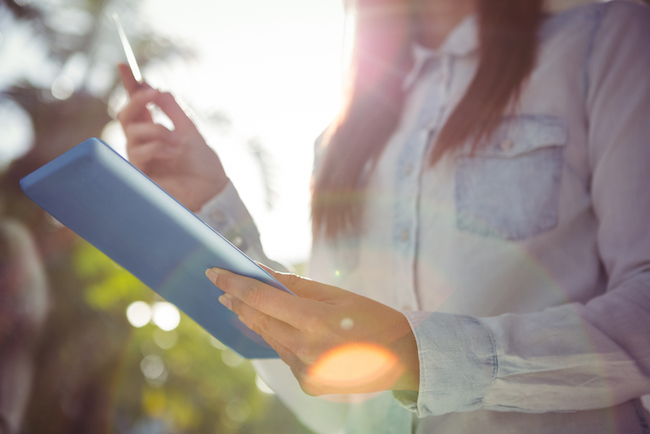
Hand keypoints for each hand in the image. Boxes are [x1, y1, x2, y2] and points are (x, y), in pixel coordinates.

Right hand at [117, 63, 227, 210]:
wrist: (211, 190)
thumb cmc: (203, 164)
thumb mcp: (191, 130)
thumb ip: (173, 110)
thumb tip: (155, 89)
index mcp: (157, 128)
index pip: (138, 104)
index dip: (130, 85)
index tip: (123, 65)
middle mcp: (145, 141)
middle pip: (125, 114)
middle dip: (136, 100)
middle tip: (151, 94)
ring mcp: (141, 156)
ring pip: (132, 132)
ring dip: (156, 131)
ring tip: (178, 142)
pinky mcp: (140, 173)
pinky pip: (138, 151)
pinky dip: (156, 147)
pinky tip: (173, 153)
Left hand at [205, 265, 419, 395]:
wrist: (402, 359)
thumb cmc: (373, 318)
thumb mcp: (338, 295)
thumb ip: (297, 286)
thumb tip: (262, 274)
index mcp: (316, 321)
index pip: (261, 298)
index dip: (234, 284)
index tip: (215, 272)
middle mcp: (305, 350)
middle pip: (258, 320)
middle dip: (237, 301)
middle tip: (221, 287)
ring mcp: (305, 371)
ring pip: (269, 338)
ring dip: (256, 319)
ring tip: (243, 303)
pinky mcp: (307, 383)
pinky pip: (284, 354)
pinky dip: (280, 338)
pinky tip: (282, 327)